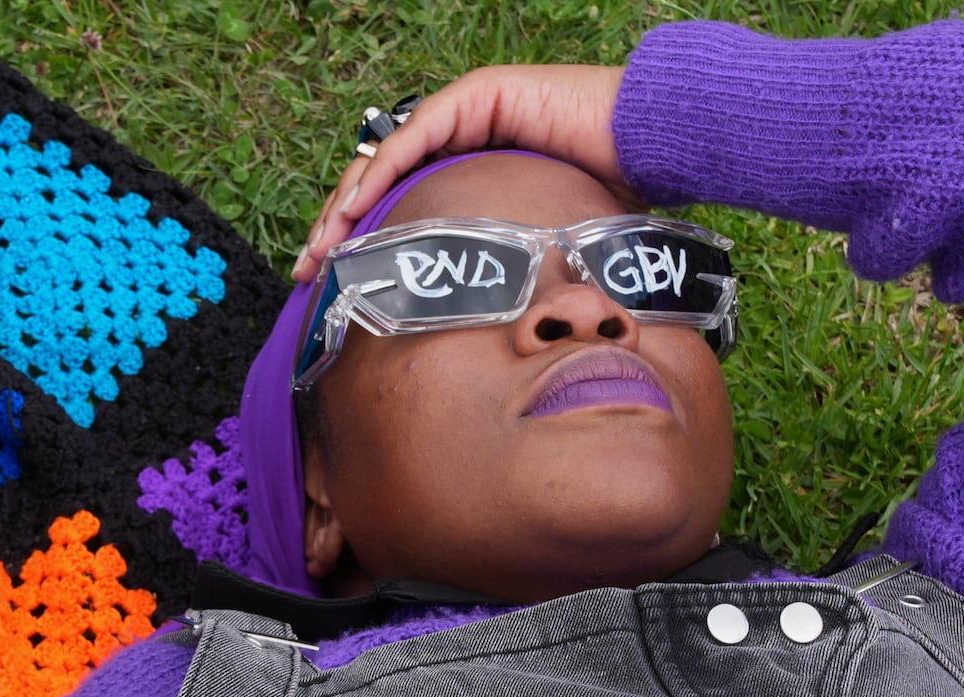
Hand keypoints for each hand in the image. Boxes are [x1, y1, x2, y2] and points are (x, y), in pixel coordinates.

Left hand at [290, 64, 630, 278]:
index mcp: (469, 166)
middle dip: (337, 226)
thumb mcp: (539, 243)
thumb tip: (486, 334)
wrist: (653, 147)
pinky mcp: (476, 95)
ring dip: (346, 205)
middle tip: (310, 272)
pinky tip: (354, 210)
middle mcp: (461, 133)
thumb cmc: (611, 195)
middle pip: (380, 180)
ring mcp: (466, 110)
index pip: (399, 200)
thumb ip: (504, 268)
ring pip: (385, 158)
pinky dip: (380, 174)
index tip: (336, 285)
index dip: (362, 239)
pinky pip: (413, 139)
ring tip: (320, 248)